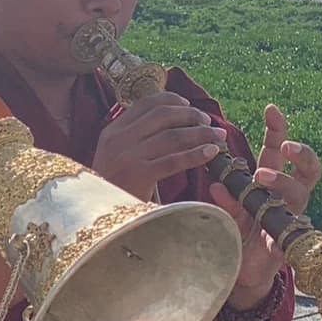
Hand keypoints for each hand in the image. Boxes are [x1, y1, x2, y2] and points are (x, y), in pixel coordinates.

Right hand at [91, 91, 225, 199]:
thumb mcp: (116, 156)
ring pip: (172, 136)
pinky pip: (174, 161)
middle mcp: (118, 140)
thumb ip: (136, 137)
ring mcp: (127, 157)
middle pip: (162, 115)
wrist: (101, 220)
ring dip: (201, 133)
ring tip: (219, 136)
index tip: (189, 105)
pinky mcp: (139, 176)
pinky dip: (197, 154)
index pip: (146, 104)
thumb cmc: (115, 188)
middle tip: (208, 122)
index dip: (172, 100)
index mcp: (112, 131)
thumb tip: (174, 119)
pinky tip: (212, 152)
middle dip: (191, 115)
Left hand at [214, 105, 321, 298]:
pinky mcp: (286, 239)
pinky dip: (272, 222)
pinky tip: (259, 223)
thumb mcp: (226, 212)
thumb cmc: (236, 235)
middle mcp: (286, 197)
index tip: (271, 109)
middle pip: (307, 168)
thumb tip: (217, 184)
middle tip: (284, 146)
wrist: (240, 272)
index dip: (277, 130)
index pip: (276, 152)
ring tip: (260, 176)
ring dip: (281, 181)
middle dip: (300, 153)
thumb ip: (225, 198)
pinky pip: (286, 226)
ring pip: (300, 192)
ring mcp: (290, 217)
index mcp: (270, 183)